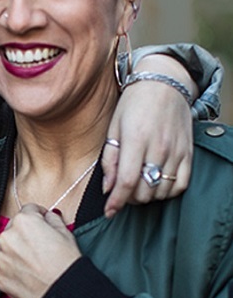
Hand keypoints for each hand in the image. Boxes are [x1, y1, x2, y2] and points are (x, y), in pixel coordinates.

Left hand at [0, 204, 80, 297]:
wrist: (65, 293)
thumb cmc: (67, 265)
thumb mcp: (66, 233)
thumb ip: (52, 219)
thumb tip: (47, 217)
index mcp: (24, 221)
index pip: (28, 210)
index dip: (38, 216)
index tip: (42, 222)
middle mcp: (8, 236)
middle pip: (14, 228)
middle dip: (25, 234)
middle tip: (39, 247)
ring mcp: (1, 256)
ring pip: (4, 246)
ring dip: (14, 249)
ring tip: (31, 261)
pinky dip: (3, 264)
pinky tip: (17, 269)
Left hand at [102, 55, 194, 217]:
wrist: (163, 85)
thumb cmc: (133, 105)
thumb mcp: (113, 128)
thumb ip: (110, 160)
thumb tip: (108, 189)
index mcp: (136, 140)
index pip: (127, 181)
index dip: (117, 201)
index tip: (109, 212)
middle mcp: (159, 148)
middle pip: (145, 190)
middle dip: (129, 198)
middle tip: (121, 191)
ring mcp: (177, 152)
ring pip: (163, 191)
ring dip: (147, 196)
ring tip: (137, 186)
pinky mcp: (189, 154)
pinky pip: (181, 185)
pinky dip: (167, 192)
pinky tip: (156, 185)